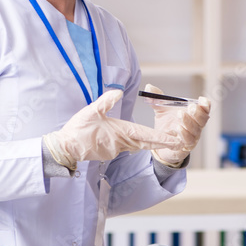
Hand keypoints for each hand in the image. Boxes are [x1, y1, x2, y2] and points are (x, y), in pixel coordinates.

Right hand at [44, 89, 181, 169]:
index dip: (161, 137)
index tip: (175, 139)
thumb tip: (118, 92)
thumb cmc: (78, 129)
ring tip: (164, 141)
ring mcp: (115, 150)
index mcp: (120, 132)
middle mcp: (121, 143)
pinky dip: (133, 143)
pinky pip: (125, 147)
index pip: (145, 134)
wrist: (66, 148)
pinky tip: (133, 139)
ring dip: (150, 143)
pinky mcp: (109, 153)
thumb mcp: (90, 111)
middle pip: (146, 143)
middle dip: (162, 143)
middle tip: (179, 143)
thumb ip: (105, 101)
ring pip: (136, 145)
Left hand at [144, 83, 211, 166]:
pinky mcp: (186, 146)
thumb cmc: (167, 122)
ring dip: (189, 122)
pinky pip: (189, 141)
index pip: (205, 109)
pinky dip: (184, 134)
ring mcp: (193, 136)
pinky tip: (177, 128)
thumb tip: (149, 87)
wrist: (161, 141)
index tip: (201, 99)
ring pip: (196, 130)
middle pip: (203, 119)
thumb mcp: (161, 109)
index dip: (205, 104)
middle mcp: (196, 125)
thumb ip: (156, 98)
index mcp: (194, 114)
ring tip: (180, 114)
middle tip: (190, 107)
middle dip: (198, 113)